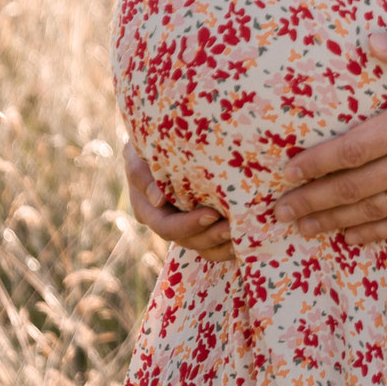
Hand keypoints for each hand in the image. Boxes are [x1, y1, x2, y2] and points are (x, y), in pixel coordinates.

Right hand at [123, 139, 234, 261]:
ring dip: (224, 243)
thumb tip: (158, 200)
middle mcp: (166, 222)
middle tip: (234, 227)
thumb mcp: (138, 154)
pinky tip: (248, 236)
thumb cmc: (148, 143)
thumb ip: (141, 174)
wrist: (165, 139)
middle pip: (188, 240)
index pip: (166, 226)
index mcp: (148, 209)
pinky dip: (229, 244)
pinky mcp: (203, 223)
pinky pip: (215, 243)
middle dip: (212, 235)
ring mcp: (185, 224)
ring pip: (203, 245)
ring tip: (246, 234)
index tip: (212, 214)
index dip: (188, 225)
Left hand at [272, 29, 386, 242]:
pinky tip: (353, 236)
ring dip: (333, 222)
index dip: (314, 164)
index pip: (351, 149)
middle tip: (277, 213)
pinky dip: (374, 233)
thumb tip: (368, 43)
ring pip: (372, 212)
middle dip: (310, 202)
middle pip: (352, 189)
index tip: (286, 173)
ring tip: (303, 229)